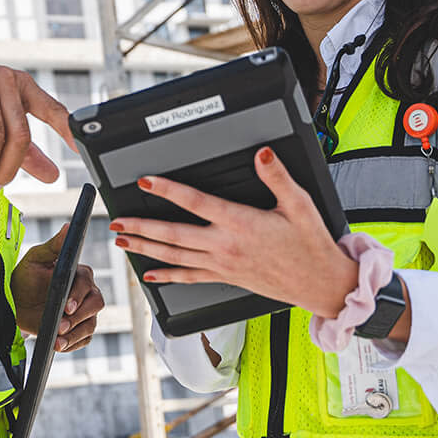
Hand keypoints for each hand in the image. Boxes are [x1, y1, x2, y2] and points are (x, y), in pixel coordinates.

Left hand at [10, 227, 105, 351]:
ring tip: (57, 340)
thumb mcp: (35, 259)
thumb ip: (53, 245)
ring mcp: (84, 313)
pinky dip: (72, 344)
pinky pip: (83, 340)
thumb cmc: (25, 278)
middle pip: (96, 305)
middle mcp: (86, 293)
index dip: (78, 295)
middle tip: (60, 325)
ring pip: (90, 325)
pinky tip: (59, 344)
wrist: (15, 305)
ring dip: (74, 334)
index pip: (87, 283)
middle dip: (78, 317)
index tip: (66, 306)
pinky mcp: (78, 330)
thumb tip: (68, 226)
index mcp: (79, 274)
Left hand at [110, 147, 357, 318]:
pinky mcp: (225, 278)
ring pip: (175, 256)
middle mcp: (225, 245)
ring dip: (146, 248)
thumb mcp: (299, 204)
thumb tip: (261, 154)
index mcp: (240, 223)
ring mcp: (222, 265)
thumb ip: (277, 177)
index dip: (168, 190)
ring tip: (122, 241)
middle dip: (141, 226)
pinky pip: (189, 278)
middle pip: (173, 234)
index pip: (195, 202)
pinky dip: (167, 275)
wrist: (320, 283)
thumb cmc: (311, 245)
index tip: (146, 181)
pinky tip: (150, 274)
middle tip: (116, 220)